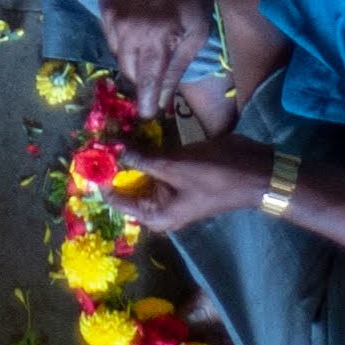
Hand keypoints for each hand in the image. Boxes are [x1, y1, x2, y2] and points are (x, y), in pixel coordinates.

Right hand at [100, 0, 222, 117]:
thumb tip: (162, 100)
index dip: (146, 102)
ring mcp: (112, 15)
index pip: (145, 81)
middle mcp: (128, 28)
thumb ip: (177, 68)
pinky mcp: (103, 4)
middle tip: (157, 74)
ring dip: (133, 58)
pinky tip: (141, 26)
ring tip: (152, 43)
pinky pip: (110, 35)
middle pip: (128, 72)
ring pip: (118, 55)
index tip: (148, 115)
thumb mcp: (198, 32)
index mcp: (156, 36)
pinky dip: (124, 38)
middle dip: (142, 78)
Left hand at [112, 136, 274, 233]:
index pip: (116, 200)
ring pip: (140, 173)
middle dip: (114, 163)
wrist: (256, 172)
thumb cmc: (216, 175)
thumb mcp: (175, 166)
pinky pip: (155, 166)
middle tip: (97, 135)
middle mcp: (159, 207)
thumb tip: (112, 151)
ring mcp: (170, 192)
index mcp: (156, 215)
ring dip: (129, 154)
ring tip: (111, 130)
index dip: (101, 177)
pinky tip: (135, 132)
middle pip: (127, 186)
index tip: (88, 152)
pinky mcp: (179, 176)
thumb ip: (142, 160)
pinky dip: (146, 152)